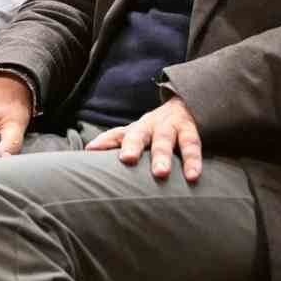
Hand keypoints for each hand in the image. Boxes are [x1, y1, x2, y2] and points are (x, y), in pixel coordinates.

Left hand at [84, 96, 202, 181]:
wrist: (186, 105)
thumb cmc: (154, 130)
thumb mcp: (135, 134)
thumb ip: (114, 142)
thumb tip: (86, 151)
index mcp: (134, 129)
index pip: (115, 134)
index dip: (104, 141)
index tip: (91, 149)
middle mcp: (149, 126)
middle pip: (138, 134)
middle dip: (132, 146)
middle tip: (127, 159)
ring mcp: (170, 127)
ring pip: (165, 140)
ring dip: (163, 156)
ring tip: (161, 173)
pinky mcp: (190, 131)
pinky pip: (192, 145)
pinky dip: (193, 161)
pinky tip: (193, 176)